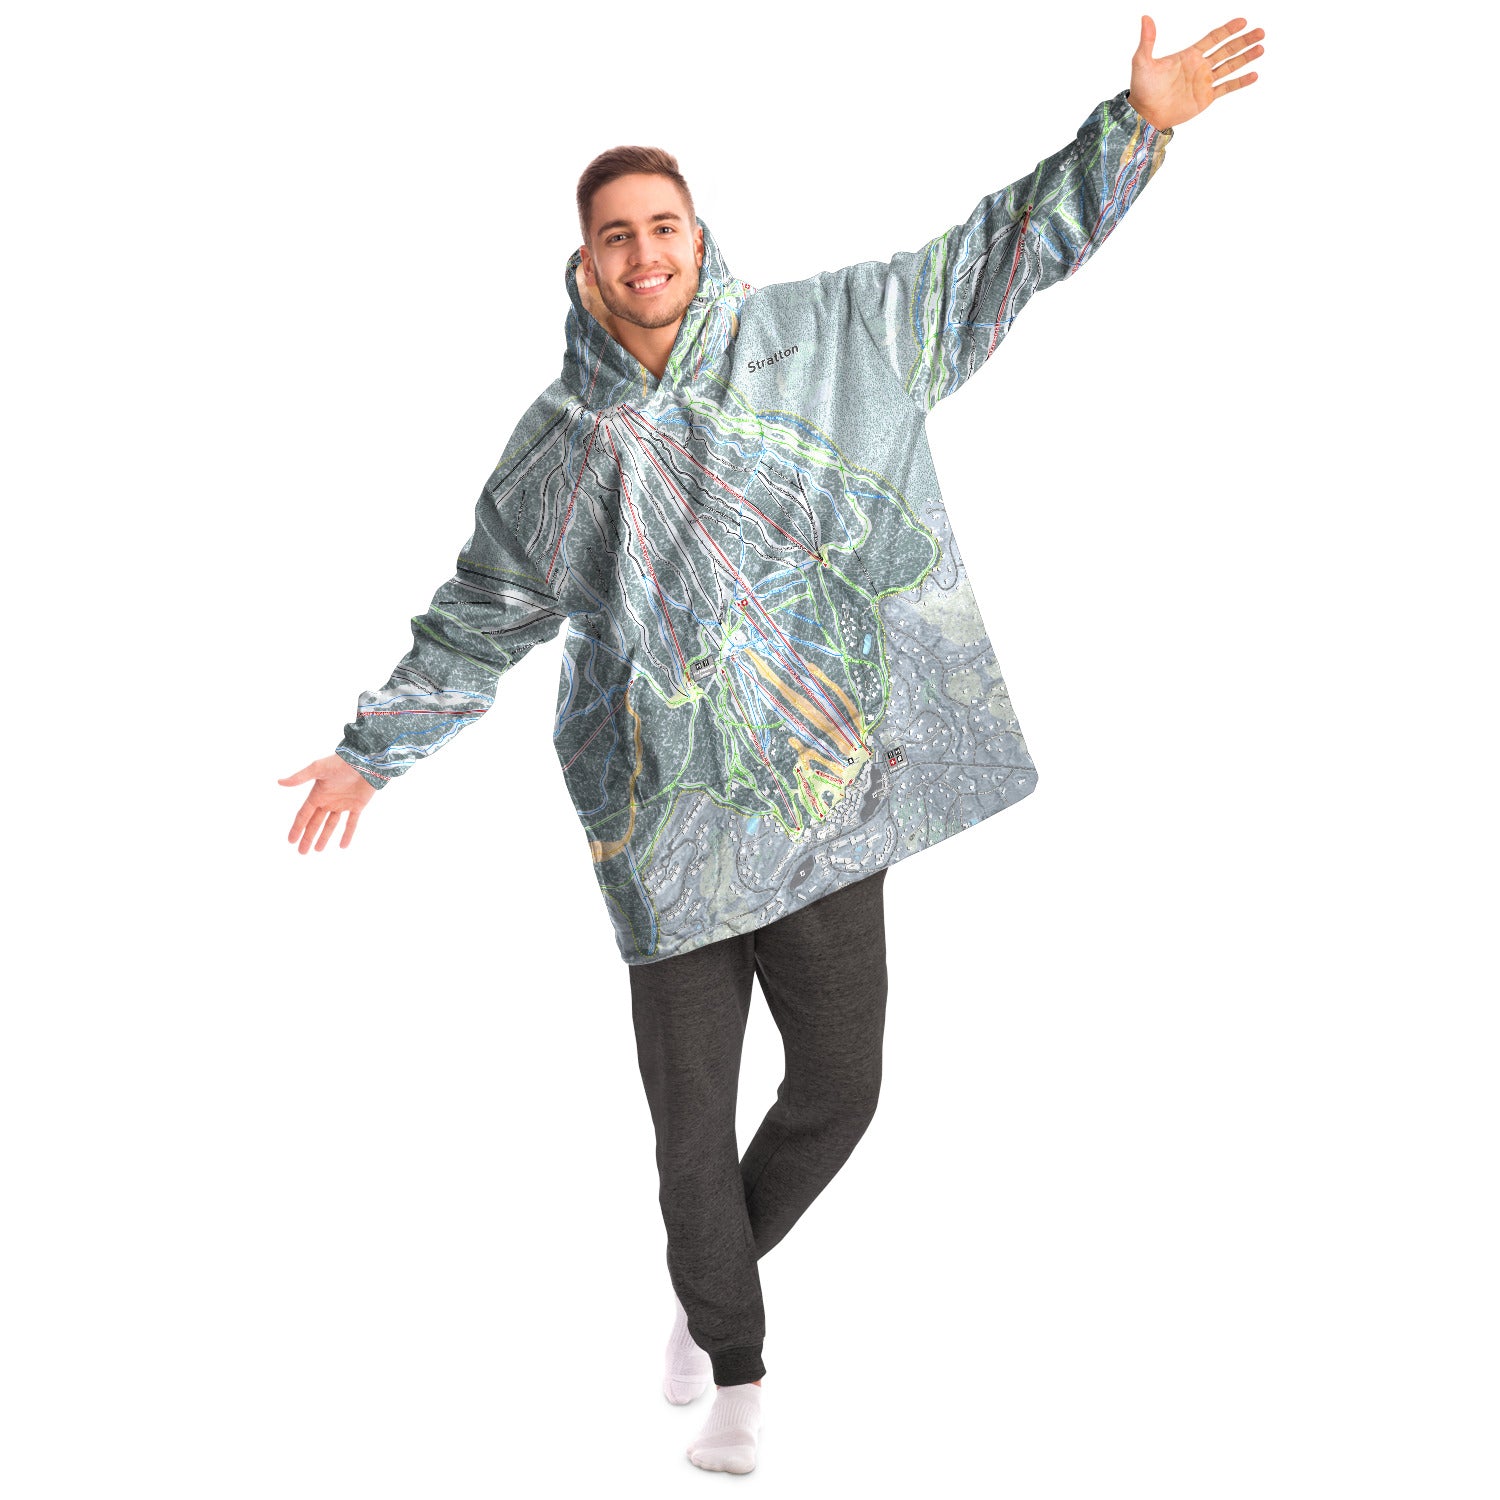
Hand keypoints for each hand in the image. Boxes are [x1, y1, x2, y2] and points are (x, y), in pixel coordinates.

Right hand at [279, 754, 377, 852]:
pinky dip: (347, 834)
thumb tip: (279, 782)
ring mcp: (343, 803)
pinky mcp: (358, 805)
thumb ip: (300, 777)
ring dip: (324, 837)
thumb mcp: (318, 768)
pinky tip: (343, 846)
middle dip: (308, 837)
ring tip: (317, 850)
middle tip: (302, 852)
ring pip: (331, 824)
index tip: (291, 841)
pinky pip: (351, 823)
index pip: (304, 815)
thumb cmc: (341, 762)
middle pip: (315, 823)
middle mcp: (328, 800)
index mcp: (318, 794)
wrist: (366, 759)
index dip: (297, 828)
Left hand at [1128, 15, 1264, 129]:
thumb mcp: (1142, 62)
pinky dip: (1240, 82)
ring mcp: (1204, 82)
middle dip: (1243, 41)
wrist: (1145, 114)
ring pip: (1230, 66)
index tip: (1243, 21)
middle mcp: (1199, 66)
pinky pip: (1226, 88)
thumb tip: (1145, 17)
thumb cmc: (1142, 88)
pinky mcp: (1205, 98)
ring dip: (1246, 57)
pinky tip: (1254, 75)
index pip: (1213, 38)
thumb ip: (1147, 40)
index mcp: (1189, 55)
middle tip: (1261, 32)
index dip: (1228, 29)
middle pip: (1227, 50)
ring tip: (1261, 48)